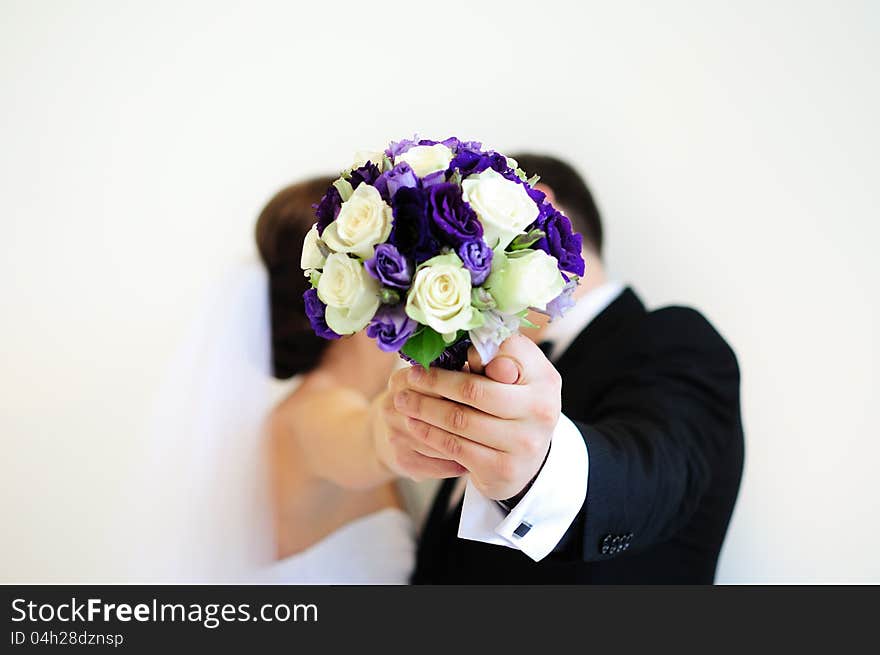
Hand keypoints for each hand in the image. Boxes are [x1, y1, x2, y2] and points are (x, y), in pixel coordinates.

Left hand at [384, 334, 561, 498]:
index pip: (502, 356)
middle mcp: (541, 412)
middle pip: (474, 391)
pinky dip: (430, 433)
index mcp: (545, 380)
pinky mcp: (503, 470)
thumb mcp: (517, 373)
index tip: (439, 351)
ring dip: (424, 408)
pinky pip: (456, 447)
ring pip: (459, 420)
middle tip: (411, 376)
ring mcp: (523, 444)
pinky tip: (415, 424)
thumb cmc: (515, 403)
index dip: (469, 353)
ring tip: (403, 400)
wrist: (527, 460)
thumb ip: (498, 353)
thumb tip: (465, 344)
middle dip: (435, 382)